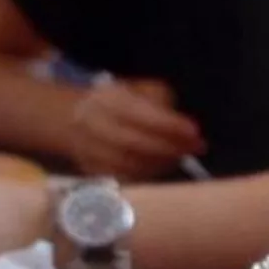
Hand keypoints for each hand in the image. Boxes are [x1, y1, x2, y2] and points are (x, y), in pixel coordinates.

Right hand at [67, 78, 205, 180]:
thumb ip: (160, 102)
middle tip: (196, 148)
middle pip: (137, 142)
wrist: (72, 118)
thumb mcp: (139, 90)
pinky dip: (147, 175)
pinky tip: (161, 167)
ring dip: (162, 163)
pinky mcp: (92, 170)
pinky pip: (124, 178)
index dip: (171, 125)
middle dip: (171, 147)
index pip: (142, 114)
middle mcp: (95, 124)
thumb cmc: (117, 103)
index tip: (195, 132)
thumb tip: (182, 127)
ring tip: (180, 157)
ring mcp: (90, 150)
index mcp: (109, 99)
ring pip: (131, 164)